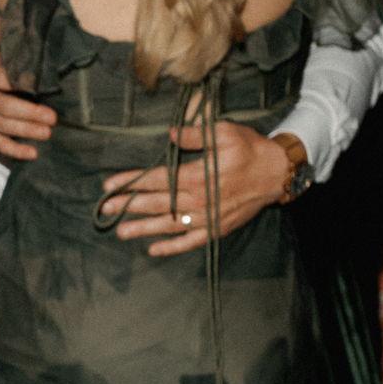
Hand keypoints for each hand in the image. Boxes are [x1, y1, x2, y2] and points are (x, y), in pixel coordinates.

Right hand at [0, 22, 53, 160]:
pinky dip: (14, 150)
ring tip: (47, 132)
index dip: (15, 80)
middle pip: (4, 107)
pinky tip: (32, 154)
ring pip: (4, 127)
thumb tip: (3, 21)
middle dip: (28, 113)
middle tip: (52, 116)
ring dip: (26, 131)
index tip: (36, 82)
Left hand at [100, 121, 292, 256]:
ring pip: (168, 225)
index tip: (109, 186)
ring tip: (122, 232)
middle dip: (128, 206)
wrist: (277, 173)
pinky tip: (154, 250)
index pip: (155, 180)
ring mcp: (206, 217)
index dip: (130, 183)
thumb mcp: (225, 133)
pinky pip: (190, 241)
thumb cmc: (250, 149)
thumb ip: (196, 135)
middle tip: (104, 210)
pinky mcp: (216, 229)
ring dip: (143, 229)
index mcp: (196, 175)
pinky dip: (172, 247)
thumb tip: (170, 134)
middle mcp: (197, 200)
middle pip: (155, 204)